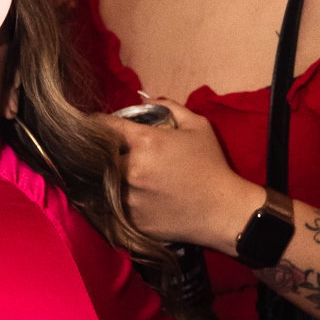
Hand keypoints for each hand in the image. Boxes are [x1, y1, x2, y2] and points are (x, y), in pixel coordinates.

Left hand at [105, 100, 260, 252]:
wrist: (222, 211)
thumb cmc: (211, 166)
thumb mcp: (197, 126)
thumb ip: (169, 106)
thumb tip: (144, 98)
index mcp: (145, 143)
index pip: (104, 126)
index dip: (98, 123)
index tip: (97, 125)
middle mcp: (130, 170)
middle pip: (97, 156)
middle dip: (99, 152)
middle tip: (107, 152)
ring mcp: (128, 198)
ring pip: (100, 183)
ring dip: (103, 177)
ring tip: (115, 175)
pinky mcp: (130, 221)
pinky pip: (109, 208)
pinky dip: (110, 201)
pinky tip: (123, 196)